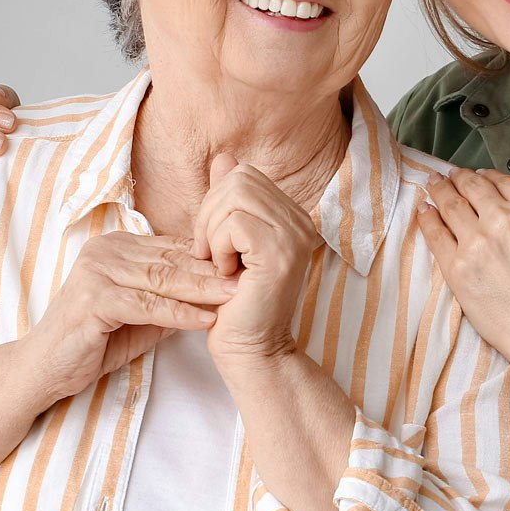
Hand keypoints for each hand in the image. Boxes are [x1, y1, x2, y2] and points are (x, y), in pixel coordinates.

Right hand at [17, 231, 237, 406]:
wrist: (42, 372)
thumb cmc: (93, 343)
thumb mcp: (140, 314)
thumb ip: (170, 297)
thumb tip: (216, 289)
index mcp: (118, 246)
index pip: (174, 248)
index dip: (211, 258)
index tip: (246, 266)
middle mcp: (106, 250)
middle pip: (172, 260)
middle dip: (213, 270)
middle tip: (250, 277)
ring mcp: (97, 271)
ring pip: (162, 279)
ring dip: (203, 289)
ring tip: (236, 295)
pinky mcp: (93, 298)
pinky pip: (147, 304)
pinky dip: (179, 313)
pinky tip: (206, 319)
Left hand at [194, 154, 319, 364]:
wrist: (250, 351)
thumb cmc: (233, 302)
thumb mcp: (226, 242)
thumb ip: (227, 201)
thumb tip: (224, 159)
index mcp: (291, 215)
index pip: (245, 175)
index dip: (216, 201)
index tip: (212, 241)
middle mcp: (300, 221)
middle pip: (239, 179)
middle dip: (209, 213)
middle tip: (208, 253)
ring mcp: (295, 236)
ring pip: (235, 195)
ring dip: (212, 230)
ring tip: (218, 263)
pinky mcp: (280, 253)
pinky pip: (234, 222)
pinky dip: (218, 245)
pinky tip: (225, 272)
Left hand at [418, 168, 509, 374]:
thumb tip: (509, 202)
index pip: (499, 180)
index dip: (483, 175)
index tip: (474, 175)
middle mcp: (502, 218)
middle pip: (470, 186)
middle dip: (456, 177)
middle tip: (446, 174)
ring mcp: (476, 242)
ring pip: (449, 203)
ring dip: (438, 189)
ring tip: (431, 182)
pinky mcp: (457, 267)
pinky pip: (435, 233)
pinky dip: (427, 217)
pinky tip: (423, 209)